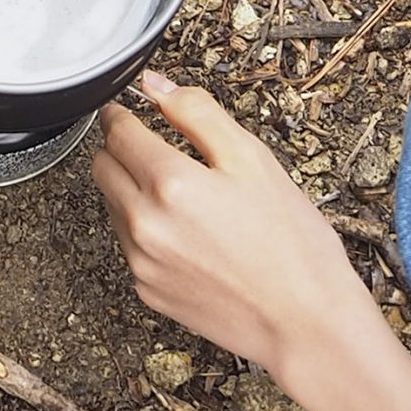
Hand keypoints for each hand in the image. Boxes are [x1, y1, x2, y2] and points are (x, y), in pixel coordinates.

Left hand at [91, 71, 377, 374]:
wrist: (308, 324)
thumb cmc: (292, 245)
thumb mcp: (253, 160)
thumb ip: (197, 113)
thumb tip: (157, 86)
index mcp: (170, 184)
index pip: (117, 132)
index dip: (122, 115)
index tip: (128, 112)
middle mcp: (144, 224)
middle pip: (102, 167)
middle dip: (122, 152)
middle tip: (158, 151)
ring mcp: (141, 261)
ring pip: (112, 205)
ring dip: (132, 192)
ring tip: (186, 200)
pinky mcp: (146, 289)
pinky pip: (128, 245)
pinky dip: (145, 231)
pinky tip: (189, 235)